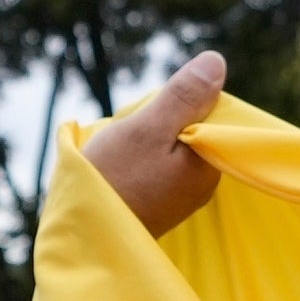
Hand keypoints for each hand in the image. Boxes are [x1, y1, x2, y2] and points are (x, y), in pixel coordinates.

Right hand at [80, 52, 229, 237]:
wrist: (82, 238)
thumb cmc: (113, 181)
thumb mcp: (149, 129)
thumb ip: (184, 97)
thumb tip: (217, 62)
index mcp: (208, 166)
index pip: (212, 114)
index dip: (183, 102)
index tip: (153, 113)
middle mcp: (203, 185)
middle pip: (192, 129)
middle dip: (163, 119)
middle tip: (134, 131)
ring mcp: (181, 197)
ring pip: (173, 146)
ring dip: (150, 136)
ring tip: (123, 149)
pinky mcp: (161, 203)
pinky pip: (159, 165)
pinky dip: (142, 156)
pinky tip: (122, 163)